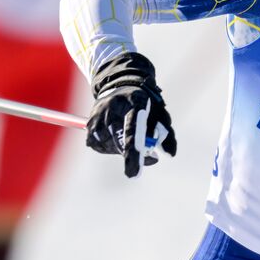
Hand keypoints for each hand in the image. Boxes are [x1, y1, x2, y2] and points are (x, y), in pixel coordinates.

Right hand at [85, 52, 176, 177]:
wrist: (121, 85)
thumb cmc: (146, 105)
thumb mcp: (160, 115)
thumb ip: (167, 135)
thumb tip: (170, 154)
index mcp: (135, 103)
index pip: (133, 131)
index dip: (134, 153)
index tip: (133, 173)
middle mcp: (113, 107)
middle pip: (119, 143)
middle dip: (132, 155)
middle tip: (143, 155)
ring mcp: (99, 115)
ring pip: (109, 147)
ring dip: (120, 150)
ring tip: (125, 134)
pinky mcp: (89, 123)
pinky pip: (98, 146)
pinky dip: (108, 147)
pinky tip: (114, 135)